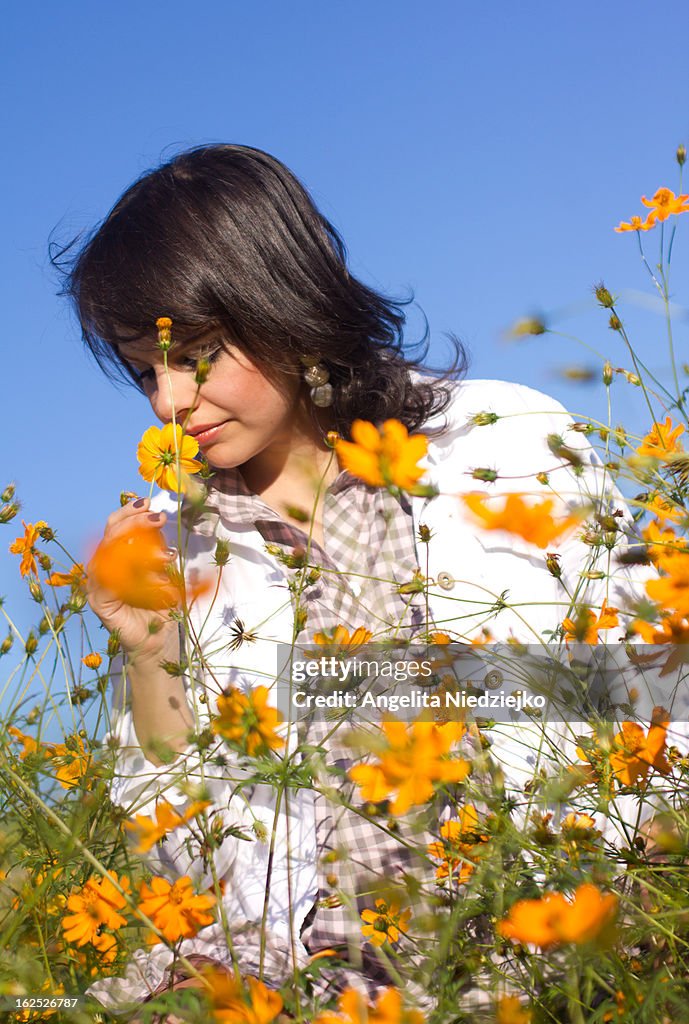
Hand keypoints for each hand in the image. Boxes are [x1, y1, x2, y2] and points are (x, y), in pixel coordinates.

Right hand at [86, 497, 179, 660]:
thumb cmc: (161, 605)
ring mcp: (97, 584)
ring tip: (164, 555)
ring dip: (138, 549)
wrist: (158, 641)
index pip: (115, 526)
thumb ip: (158, 549)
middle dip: (134, 521)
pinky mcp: (99, 602)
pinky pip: (110, 581)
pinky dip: (133, 576)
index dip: (129, 512)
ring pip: (109, 554)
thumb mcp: (165, 571)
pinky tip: (155, 576)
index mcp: (114, 556)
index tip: (149, 503)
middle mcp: (102, 567)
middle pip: (109, 534)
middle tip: (157, 518)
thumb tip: (159, 520)